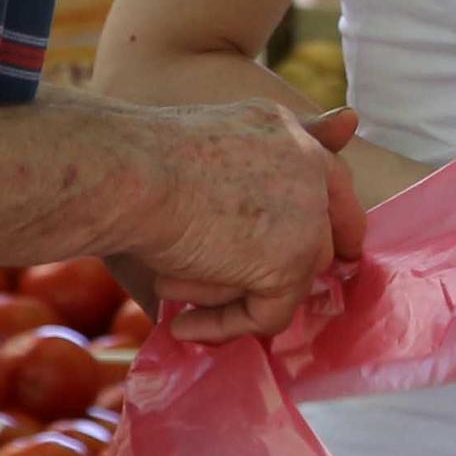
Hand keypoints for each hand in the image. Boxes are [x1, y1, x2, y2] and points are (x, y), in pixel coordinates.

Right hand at [114, 103, 366, 343]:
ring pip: (291, 278)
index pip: (329, 178)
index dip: (329, 221)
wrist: (123, 171)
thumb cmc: (138, 155)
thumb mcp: (204, 150)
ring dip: (233, 293)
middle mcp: (308, 163)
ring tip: (174, 292)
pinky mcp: (291, 262)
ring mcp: (307, 214)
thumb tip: (332, 145)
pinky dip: (224, 326)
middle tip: (237, 298)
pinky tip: (183, 325)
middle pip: (320, 236)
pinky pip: (268, 314)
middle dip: (284, 270)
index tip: (332, 254)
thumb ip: (263, 162)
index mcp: (283, 129)